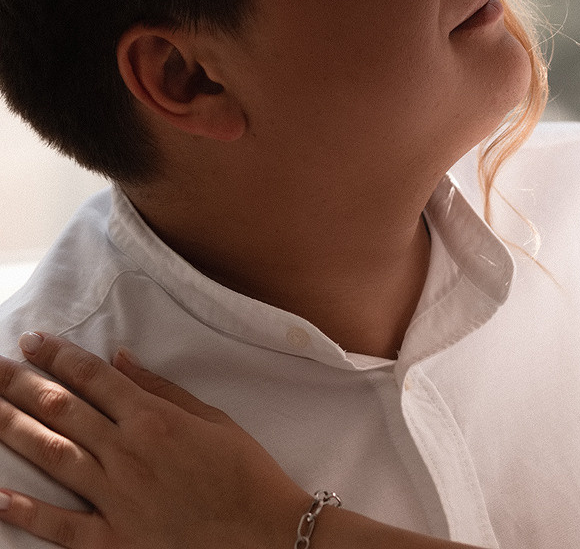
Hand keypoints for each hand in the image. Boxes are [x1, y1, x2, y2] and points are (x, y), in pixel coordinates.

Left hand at [0, 333, 309, 547]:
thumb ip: (160, 389)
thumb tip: (119, 358)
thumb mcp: (212, 418)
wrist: (266, 533)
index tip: (32, 339)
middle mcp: (128, 453)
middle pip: (63, 409)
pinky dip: (27, 512)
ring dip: (14, 429)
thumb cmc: (245, 472)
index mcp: (154, 418)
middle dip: (22, 384)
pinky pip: (62, 526)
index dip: (59, 356)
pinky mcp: (116, 541)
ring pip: (54, 455)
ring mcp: (118, 498)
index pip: (94, 378)